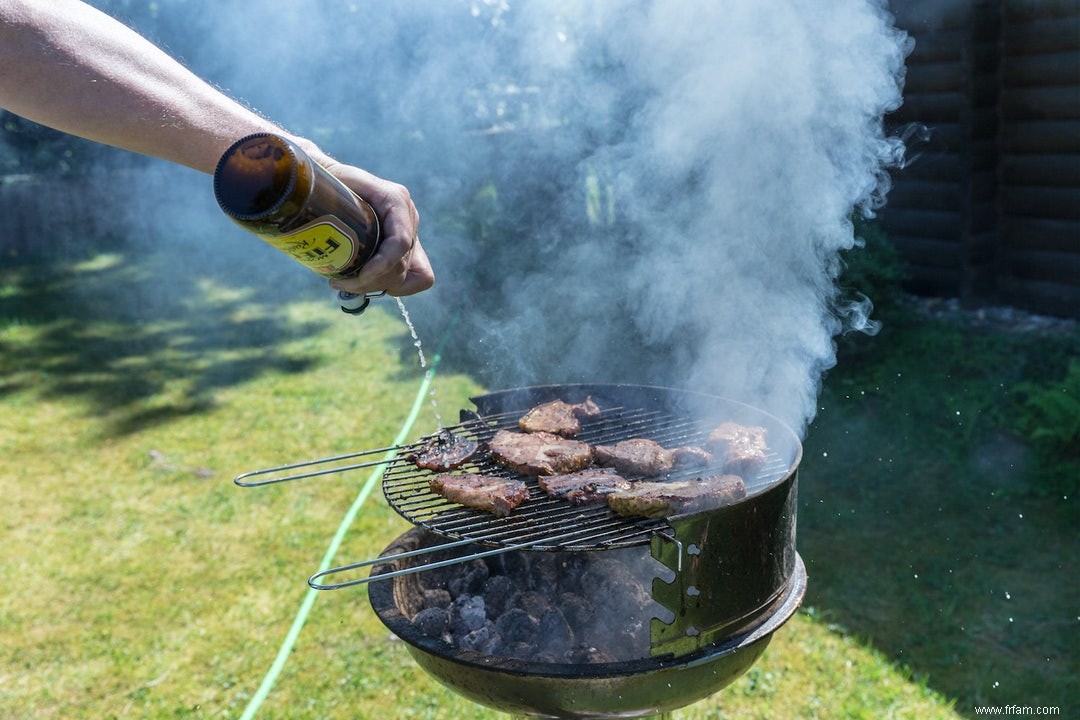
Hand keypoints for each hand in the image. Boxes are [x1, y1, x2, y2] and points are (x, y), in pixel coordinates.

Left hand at [322, 161, 434, 296]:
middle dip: (371, 281)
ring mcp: (410, 233)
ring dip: (377, 286)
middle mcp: (408, 216)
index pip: (400, 242)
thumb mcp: (326, 184)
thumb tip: (315, 222)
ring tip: (348, 284)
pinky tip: (371, 284)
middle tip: (339, 283)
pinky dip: (397, 287)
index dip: (381, 265)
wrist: (333, 181)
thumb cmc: (327, 181)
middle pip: (401, 264)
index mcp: (394, 199)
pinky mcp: (408, 248)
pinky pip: (419, 277)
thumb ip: (327, 197)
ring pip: (407, 275)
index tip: (356, 278)